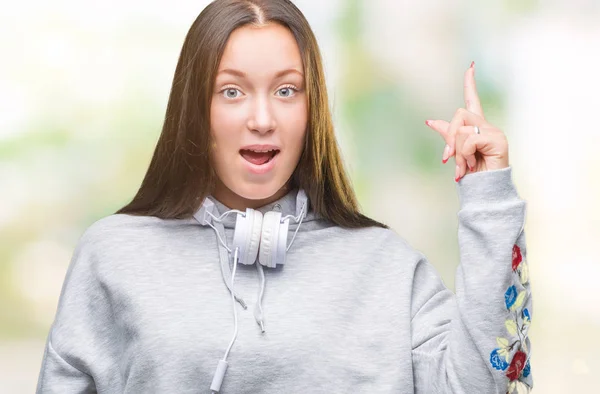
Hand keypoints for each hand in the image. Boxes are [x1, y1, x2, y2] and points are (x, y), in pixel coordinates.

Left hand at [425, 61, 509, 181]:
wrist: (485, 191)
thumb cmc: (472, 174)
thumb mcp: (456, 152)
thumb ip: (447, 135)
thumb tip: (429, 121)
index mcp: (476, 127)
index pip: (473, 100)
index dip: (470, 84)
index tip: (471, 67)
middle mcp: (486, 126)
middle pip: (459, 115)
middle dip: (449, 138)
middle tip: (448, 159)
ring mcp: (493, 132)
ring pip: (462, 130)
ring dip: (457, 152)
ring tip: (463, 167)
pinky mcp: (497, 140)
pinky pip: (469, 140)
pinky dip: (465, 155)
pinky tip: (472, 165)